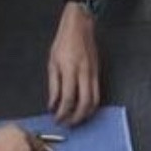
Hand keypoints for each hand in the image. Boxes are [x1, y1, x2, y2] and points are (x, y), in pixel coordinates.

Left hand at [48, 8, 101, 125]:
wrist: (80, 27)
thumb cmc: (63, 42)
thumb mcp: (52, 62)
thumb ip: (53, 86)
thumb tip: (53, 104)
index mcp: (70, 69)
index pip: (68, 98)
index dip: (62, 112)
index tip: (56, 118)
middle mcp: (84, 73)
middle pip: (84, 103)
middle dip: (75, 118)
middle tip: (67, 124)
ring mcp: (93, 74)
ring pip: (94, 101)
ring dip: (85, 114)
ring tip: (75, 119)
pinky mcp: (98, 74)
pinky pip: (98, 94)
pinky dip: (91, 106)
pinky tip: (84, 109)